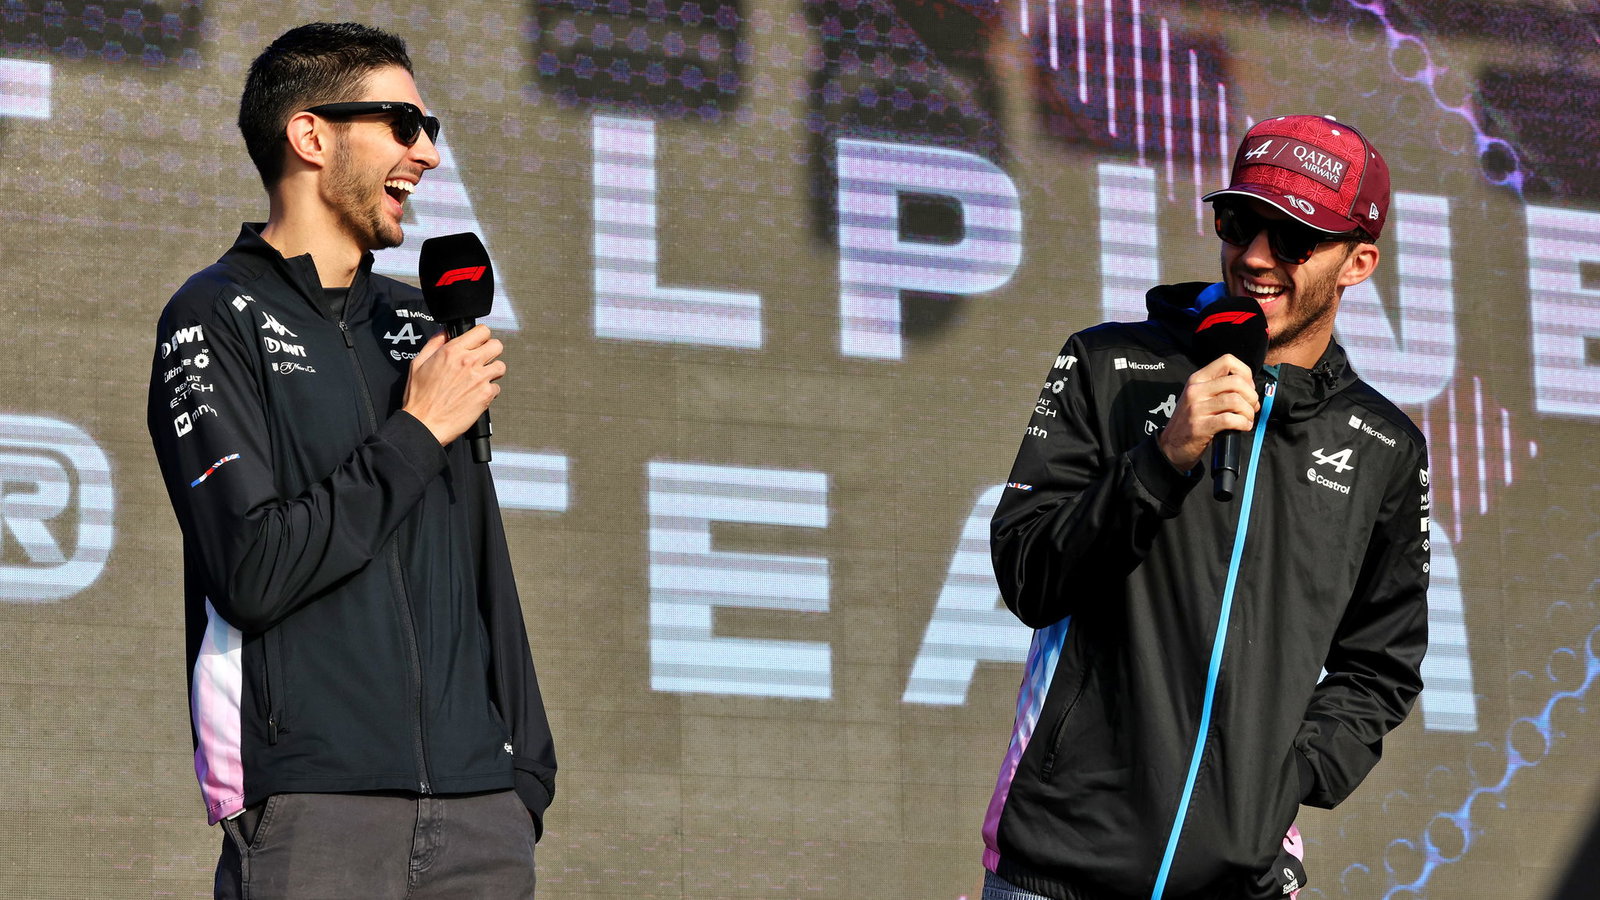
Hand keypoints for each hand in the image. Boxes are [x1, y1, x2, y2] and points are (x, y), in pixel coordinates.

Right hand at [401, 325, 505, 445]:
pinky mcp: (486, 394)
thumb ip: (434, 344)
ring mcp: (479, 378)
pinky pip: (497, 387)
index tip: (478, 344)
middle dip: (491, 351)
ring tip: (480, 379)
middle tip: (482, 360)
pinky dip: (489, 391)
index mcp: (452, 351)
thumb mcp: (418, 363)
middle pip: (497, 345)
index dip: (481, 337)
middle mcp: (468, 361)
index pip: (482, 331)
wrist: (425, 423)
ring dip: (492, 371)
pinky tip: (476, 395)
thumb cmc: (419, 397)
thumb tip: (445, 332)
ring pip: (501, 366)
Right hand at [1157, 354, 1259, 471]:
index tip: (1247, 388)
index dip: (1245, 373)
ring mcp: (1197, 408)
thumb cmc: (1189, 422)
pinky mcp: (1200, 426)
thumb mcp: (1198, 397)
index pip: (1227, 361)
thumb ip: (1219, 388)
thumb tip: (1249, 389)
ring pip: (1236, 400)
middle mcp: (1196, 391)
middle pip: (1236, 381)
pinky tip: (1243, 427)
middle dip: (1251, 395)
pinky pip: (1230, 419)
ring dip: (1248, 411)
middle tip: (1251, 407)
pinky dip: (1243, 423)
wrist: (1170, 446)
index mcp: (1197, 379)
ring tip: (1247, 419)